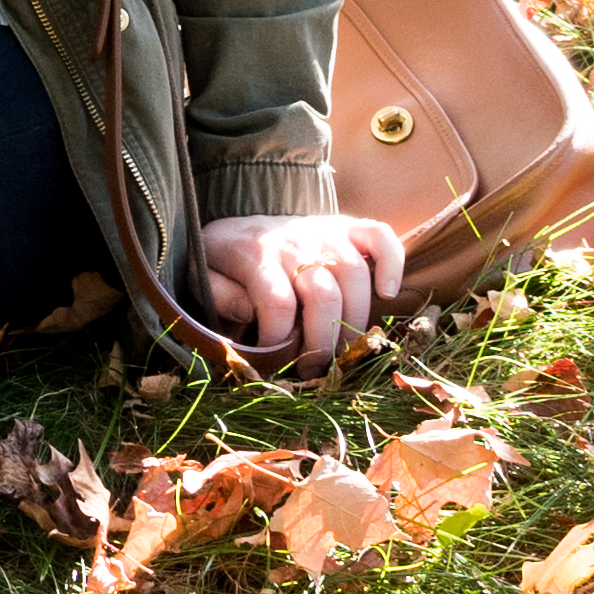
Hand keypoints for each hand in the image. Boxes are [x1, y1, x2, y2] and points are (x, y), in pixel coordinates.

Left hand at [200, 212, 404, 369]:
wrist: (237, 226)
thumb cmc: (222, 262)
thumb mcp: (201, 277)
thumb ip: (221, 296)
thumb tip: (252, 312)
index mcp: (254, 255)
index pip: (277, 303)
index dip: (280, 340)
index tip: (275, 358)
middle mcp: (293, 241)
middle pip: (323, 294)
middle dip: (324, 341)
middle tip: (317, 367)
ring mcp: (323, 231)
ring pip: (354, 274)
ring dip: (355, 320)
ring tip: (344, 349)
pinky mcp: (346, 227)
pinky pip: (379, 236)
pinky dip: (392, 263)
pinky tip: (387, 293)